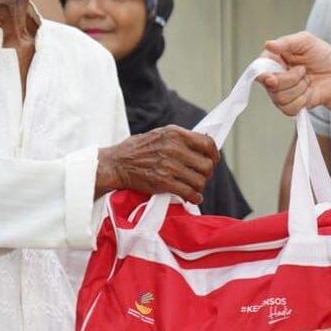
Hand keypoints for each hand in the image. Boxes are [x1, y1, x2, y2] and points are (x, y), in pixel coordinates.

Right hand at [95, 126, 219, 202]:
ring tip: (194, 187)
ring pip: (200, 180)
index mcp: (175, 134)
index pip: (207, 144)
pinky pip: (189, 193)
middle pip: (206, 165)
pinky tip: (192, 197)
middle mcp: (174, 148)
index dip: (214, 155)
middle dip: (206, 173)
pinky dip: (194, 197)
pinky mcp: (164, 182)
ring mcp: (169, 166)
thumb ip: (180, 138)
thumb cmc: (136, 149)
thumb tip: (202, 143)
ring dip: (199, 186)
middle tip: (200, 176)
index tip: (213, 160)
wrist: (116, 164)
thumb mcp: (159, 134)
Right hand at [257, 33, 330, 116]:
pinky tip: (307, 92)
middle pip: (270, 86)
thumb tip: (268, 44)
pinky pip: (288, 109)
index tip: (274, 77)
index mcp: (273, 59)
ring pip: (280, 99)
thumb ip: (286, 42)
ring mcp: (280, 93)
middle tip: (303, 70)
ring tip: (307, 80)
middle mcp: (273, 77)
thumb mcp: (307, 41)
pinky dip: (302, 101)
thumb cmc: (322, 56)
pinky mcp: (289, 105)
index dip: (265, 76)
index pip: (258, 71)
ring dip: (299, 89)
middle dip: (291, 79)